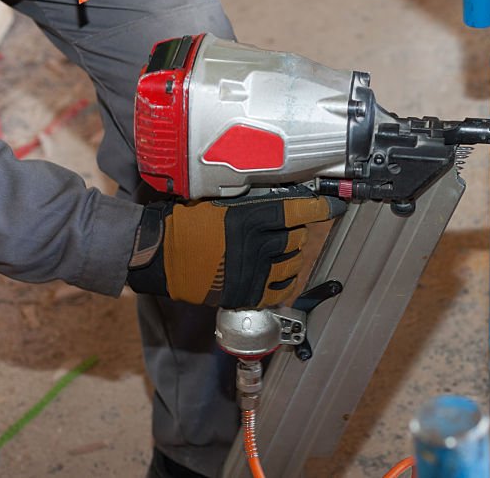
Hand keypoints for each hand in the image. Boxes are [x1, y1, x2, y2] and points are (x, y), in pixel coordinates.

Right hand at [127, 193, 344, 307]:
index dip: (321, 207)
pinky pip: (280, 289)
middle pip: (296, 236)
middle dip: (294, 230)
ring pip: (292, 261)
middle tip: (281, 227)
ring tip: (274, 248)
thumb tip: (282, 195)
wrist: (155, 256)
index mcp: (248, 218)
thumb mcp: (216, 200)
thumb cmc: (182, 222)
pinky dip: (283, 279)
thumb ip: (249, 201)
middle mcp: (255, 245)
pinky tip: (274, 271)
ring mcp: (252, 272)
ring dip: (289, 253)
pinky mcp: (245, 294)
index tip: (334, 205)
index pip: (298, 211)